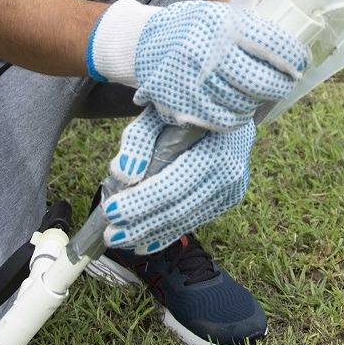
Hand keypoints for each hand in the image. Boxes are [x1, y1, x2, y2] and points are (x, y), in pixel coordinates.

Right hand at [89, 0, 307, 129]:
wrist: (143, 44)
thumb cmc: (191, 28)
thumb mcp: (219, 16)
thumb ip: (250, 31)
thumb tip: (292, 53)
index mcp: (221, 25)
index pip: (272, 45)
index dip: (294, 58)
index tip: (301, 62)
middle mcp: (208, 54)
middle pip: (262, 81)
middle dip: (281, 84)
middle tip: (286, 81)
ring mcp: (195, 83)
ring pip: (246, 104)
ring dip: (258, 100)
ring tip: (257, 91)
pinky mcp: (186, 106)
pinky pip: (226, 120)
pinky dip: (238, 115)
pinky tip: (238, 103)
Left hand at [102, 107, 254, 253]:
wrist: (233, 102)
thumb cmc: (191, 106)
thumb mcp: (162, 110)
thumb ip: (140, 138)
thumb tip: (123, 173)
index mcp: (215, 149)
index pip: (173, 185)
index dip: (141, 201)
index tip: (111, 211)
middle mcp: (229, 173)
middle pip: (178, 208)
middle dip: (141, 224)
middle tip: (110, 234)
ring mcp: (232, 189)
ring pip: (187, 219)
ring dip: (151, 233)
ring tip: (121, 239)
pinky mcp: (229, 198)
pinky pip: (196, 220)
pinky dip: (169, 232)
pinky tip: (145, 242)